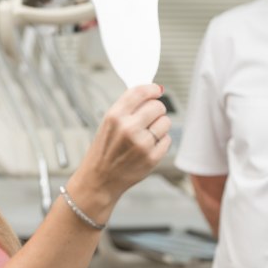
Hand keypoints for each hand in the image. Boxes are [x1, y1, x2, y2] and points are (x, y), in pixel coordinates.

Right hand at [74, 83, 170, 202]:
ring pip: (166, 122)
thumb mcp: (108, 123)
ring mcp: (141, 144)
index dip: (152, 89)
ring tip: (146, 135)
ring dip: (159, 126)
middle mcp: (128, 128)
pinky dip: (161, 142)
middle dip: (156, 110)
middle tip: (149, 118)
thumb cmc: (104, 150)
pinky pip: (167, 140)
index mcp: (115, 116)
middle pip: (158, 106)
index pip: (140, 92)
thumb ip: (129, 107)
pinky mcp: (152, 157)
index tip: (157, 90)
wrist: (100, 179)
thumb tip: (155, 90)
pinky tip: (147, 147)